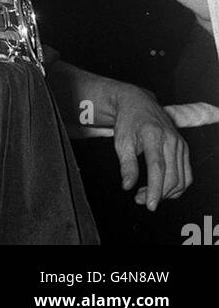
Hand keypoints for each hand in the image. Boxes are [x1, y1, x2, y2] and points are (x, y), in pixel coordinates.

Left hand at [109, 83, 191, 209]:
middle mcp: (171, 139)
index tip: (150, 205)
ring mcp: (180, 144)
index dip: (154, 189)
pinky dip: (177, 187)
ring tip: (146, 193)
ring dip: (166, 193)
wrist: (138, 102)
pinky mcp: (184, 148)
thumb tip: (127, 186)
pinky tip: (162, 189)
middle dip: (157, 194)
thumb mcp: (121, 141)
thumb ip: (126, 165)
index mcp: (153, 135)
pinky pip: (186, 175)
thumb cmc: (127, 121)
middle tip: (139, 199)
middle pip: (171, 177)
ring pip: (181, 179)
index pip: (158, 168)